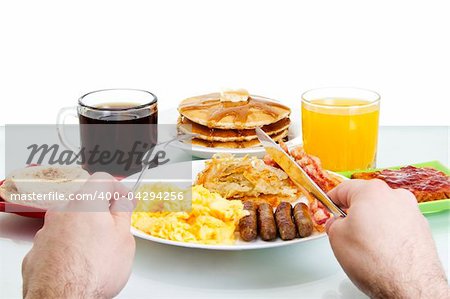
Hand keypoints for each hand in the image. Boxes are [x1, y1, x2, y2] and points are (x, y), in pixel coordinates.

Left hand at [22, 172, 134, 298]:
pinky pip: (57, 240)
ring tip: (97, 250)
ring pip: (69, 221)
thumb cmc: (93, 272)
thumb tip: (122, 201)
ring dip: (84, 229)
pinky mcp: (36, 251)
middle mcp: (61, 212)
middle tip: (115, 226)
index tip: (125, 199)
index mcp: (85, 202)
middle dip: (100, 210)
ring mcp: (45, 231)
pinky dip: (68, 245)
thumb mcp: (124, 238)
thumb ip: (123, 213)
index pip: (102, 178)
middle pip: (85, 200)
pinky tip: (79, 262)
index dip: (118, 187)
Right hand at [326, 179, 448, 298]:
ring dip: (372, 225)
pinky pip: (397, 226)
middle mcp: (395, 197)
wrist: (408, 285)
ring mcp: (411, 212)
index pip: (343, 189)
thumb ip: (333, 223)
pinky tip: (380, 251)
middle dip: (353, 214)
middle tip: (344, 231)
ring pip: (383, 213)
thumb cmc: (376, 261)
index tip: (328, 208)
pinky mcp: (421, 229)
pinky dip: (387, 235)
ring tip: (364, 246)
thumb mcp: (336, 237)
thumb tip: (337, 224)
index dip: (331, 200)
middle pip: (366, 199)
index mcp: (371, 191)